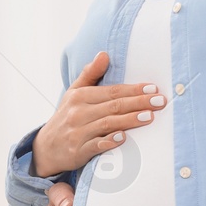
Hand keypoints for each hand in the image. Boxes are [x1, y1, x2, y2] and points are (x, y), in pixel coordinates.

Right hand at [30, 51, 165, 178]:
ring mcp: (78, 133)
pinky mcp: (77, 151)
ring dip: (129, 120)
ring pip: (107, 124)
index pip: (112, 91)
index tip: (153, 88)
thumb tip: (104, 54)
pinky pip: (95, 146)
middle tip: (160, 101)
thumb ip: (91, 74)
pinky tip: (123, 137)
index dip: (134, 89)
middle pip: (113, 106)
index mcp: (80, 96)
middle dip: (139, 102)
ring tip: (149, 116)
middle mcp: (78, 113)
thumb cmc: (67, 117)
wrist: (45, 148)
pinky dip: (109, 141)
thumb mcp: (74, 93)